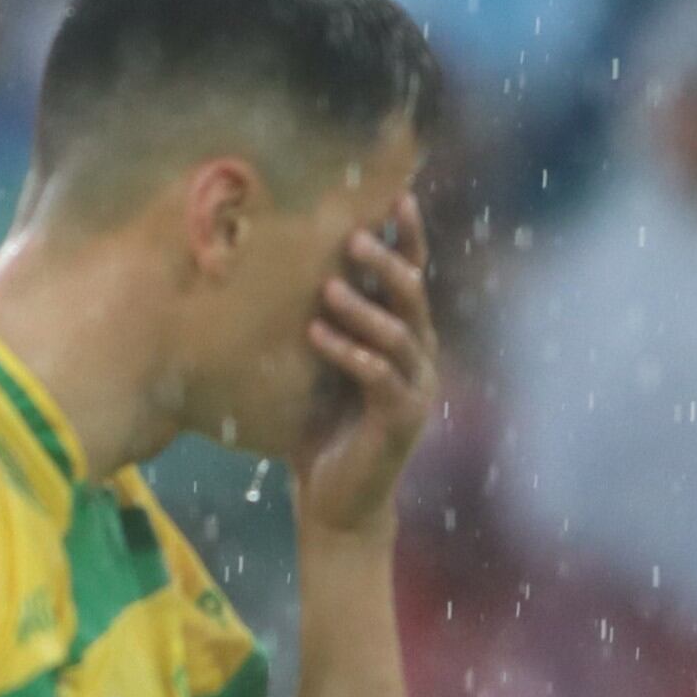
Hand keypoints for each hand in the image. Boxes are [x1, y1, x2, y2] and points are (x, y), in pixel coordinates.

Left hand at [293, 193, 439, 536]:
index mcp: (402, 336)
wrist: (335, 499)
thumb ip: (317, 320)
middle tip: (353, 239)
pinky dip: (350, 354)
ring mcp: (416, 388)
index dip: (408, 238)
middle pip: (412, 297)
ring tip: (327, 287)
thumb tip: (278, 265)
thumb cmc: (320, 425)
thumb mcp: (316, 365)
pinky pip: (380, 378)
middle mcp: (419, 355)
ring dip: (362, 308)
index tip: (396, 197)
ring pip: (399, 335)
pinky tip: (318, 335)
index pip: (412, 276)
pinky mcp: (401, 420)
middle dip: (385, 264)